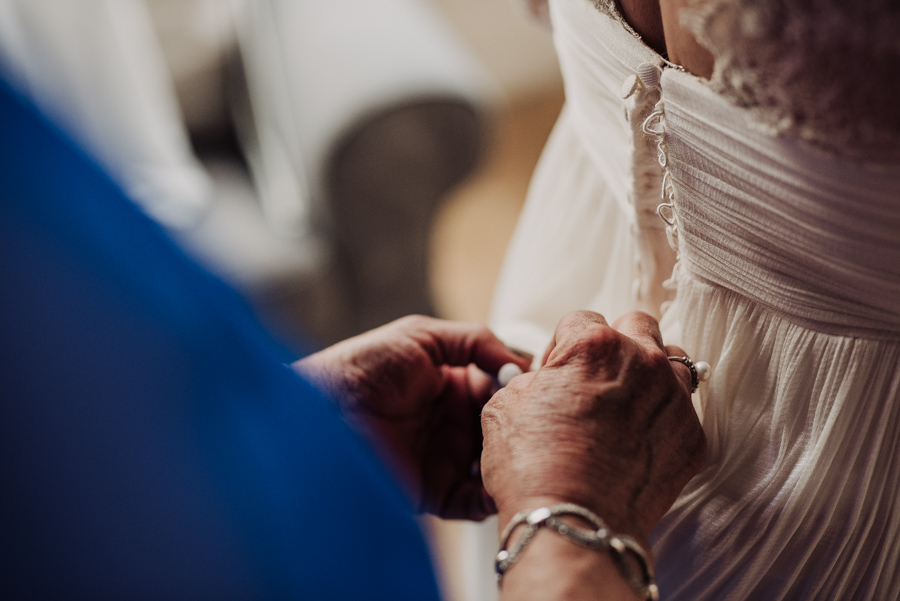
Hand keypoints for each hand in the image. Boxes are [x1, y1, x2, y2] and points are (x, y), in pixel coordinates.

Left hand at [293, 315, 530, 519]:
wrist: (321, 414)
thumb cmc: (361, 368)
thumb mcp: (419, 336)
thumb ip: (473, 341)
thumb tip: (518, 359)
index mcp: (450, 384)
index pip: (500, 388)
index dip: (521, 389)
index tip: (540, 389)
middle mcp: (451, 423)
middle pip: (503, 428)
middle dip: (522, 428)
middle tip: (539, 424)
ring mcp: (444, 459)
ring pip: (494, 466)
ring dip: (512, 462)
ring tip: (526, 454)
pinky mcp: (434, 492)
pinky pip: (473, 502)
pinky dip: (491, 497)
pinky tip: (502, 482)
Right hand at [481, 310, 705, 548]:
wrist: (574, 525)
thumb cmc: (534, 467)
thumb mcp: (504, 405)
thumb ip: (533, 378)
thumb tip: (545, 381)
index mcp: (595, 345)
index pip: (581, 320)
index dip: (562, 346)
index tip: (557, 371)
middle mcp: (643, 362)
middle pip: (637, 325)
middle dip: (615, 344)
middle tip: (595, 377)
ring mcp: (674, 399)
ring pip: (672, 362)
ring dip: (649, 373)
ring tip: (626, 402)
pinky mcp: (692, 437)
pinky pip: (681, 411)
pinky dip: (662, 418)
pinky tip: (637, 440)